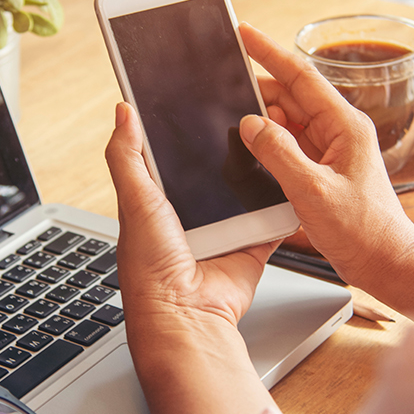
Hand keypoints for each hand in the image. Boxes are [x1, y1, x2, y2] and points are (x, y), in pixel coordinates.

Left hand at [105, 101, 278, 413]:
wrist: (187, 316)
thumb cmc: (150, 267)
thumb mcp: (135, 200)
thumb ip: (127, 156)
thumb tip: (122, 111)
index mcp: (158, 199)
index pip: (170, 153)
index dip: (182, 128)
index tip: (199, 98)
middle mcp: (191, 211)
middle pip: (213, 168)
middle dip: (229, 147)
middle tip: (249, 114)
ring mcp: (223, 228)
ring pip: (245, 189)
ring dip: (258, 172)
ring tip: (274, 140)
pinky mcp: (250, 243)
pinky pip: (270, 218)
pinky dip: (281, 205)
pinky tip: (290, 181)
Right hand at [237, 22, 413, 293]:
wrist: (386, 263)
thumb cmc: (364, 231)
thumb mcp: (313, 190)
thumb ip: (278, 153)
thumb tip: (250, 123)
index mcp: (344, 126)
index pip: (301, 76)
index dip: (269, 52)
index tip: (244, 34)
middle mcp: (339, 132)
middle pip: (292, 97)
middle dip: (259, 92)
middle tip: (225, 93)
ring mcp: (332, 150)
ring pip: (289, 122)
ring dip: (264, 122)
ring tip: (236, 128)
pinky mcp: (324, 169)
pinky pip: (292, 145)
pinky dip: (271, 144)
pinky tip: (254, 152)